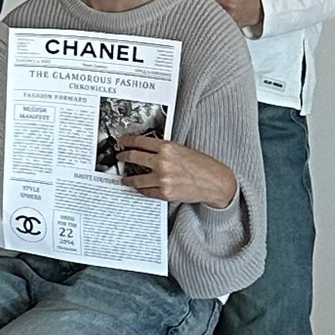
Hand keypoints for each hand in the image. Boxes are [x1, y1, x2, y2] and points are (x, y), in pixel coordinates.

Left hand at [113, 136, 238, 207]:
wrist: (215, 182)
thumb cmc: (202, 165)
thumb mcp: (182, 149)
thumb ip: (164, 150)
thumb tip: (146, 151)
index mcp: (167, 148)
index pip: (139, 141)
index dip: (127, 141)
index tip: (121, 142)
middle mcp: (162, 162)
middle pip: (133, 157)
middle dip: (123, 157)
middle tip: (119, 157)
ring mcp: (162, 178)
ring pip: (136, 178)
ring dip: (127, 178)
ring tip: (124, 178)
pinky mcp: (165, 193)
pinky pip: (146, 191)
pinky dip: (141, 189)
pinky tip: (139, 188)